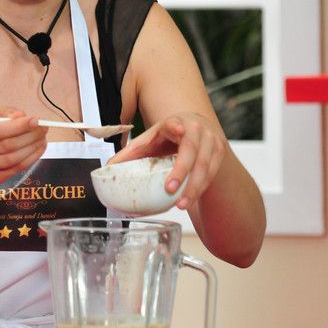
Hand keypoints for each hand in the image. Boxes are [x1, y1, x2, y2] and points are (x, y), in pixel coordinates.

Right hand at [0, 107, 47, 186]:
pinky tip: (38, 148)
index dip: (18, 126)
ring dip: (33, 148)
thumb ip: (4, 113)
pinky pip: (17, 168)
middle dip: (30, 136)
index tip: (35, 120)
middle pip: (7, 145)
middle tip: (43, 128)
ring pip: (14, 159)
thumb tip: (22, 116)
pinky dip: (32, 158)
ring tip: (43, 138)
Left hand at [108, 113, 226, 210]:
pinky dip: (201, 188)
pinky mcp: (219, 152)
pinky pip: (211, 173)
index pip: (175, 123)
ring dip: (194, 186)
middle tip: (170, 189)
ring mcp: (210, 140)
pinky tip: (189, 200)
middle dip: (182, 170)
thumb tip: (108, 167)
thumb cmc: (167, 136)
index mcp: (174, 123)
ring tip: (181, 204)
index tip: (178, 130)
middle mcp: (195, 129)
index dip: (177, 127)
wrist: (194, 128)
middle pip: (192, 150)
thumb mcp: (149, 140)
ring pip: (204, 165)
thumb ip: (130, 153)